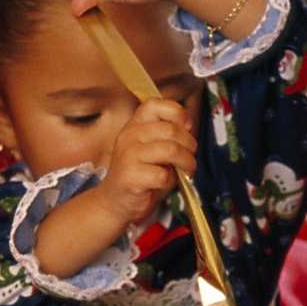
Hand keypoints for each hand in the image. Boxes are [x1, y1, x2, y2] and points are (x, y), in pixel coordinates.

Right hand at [93, 98, 196, 224]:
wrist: (116, 201)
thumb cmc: (141, 174)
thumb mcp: (154, 148)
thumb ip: (169, 136)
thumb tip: (190, 128)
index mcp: (135, 125)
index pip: (155, 104)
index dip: (177, 113)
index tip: (186, 127)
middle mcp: (130, 135)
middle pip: (171, 129)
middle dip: (189, 144)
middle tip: (190, 156)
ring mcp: (128, 155)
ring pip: (171, 150)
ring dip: (186, 162)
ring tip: (186, 171)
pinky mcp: (131, 176)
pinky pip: (163, 174)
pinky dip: (171, 181)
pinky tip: (165, 183)